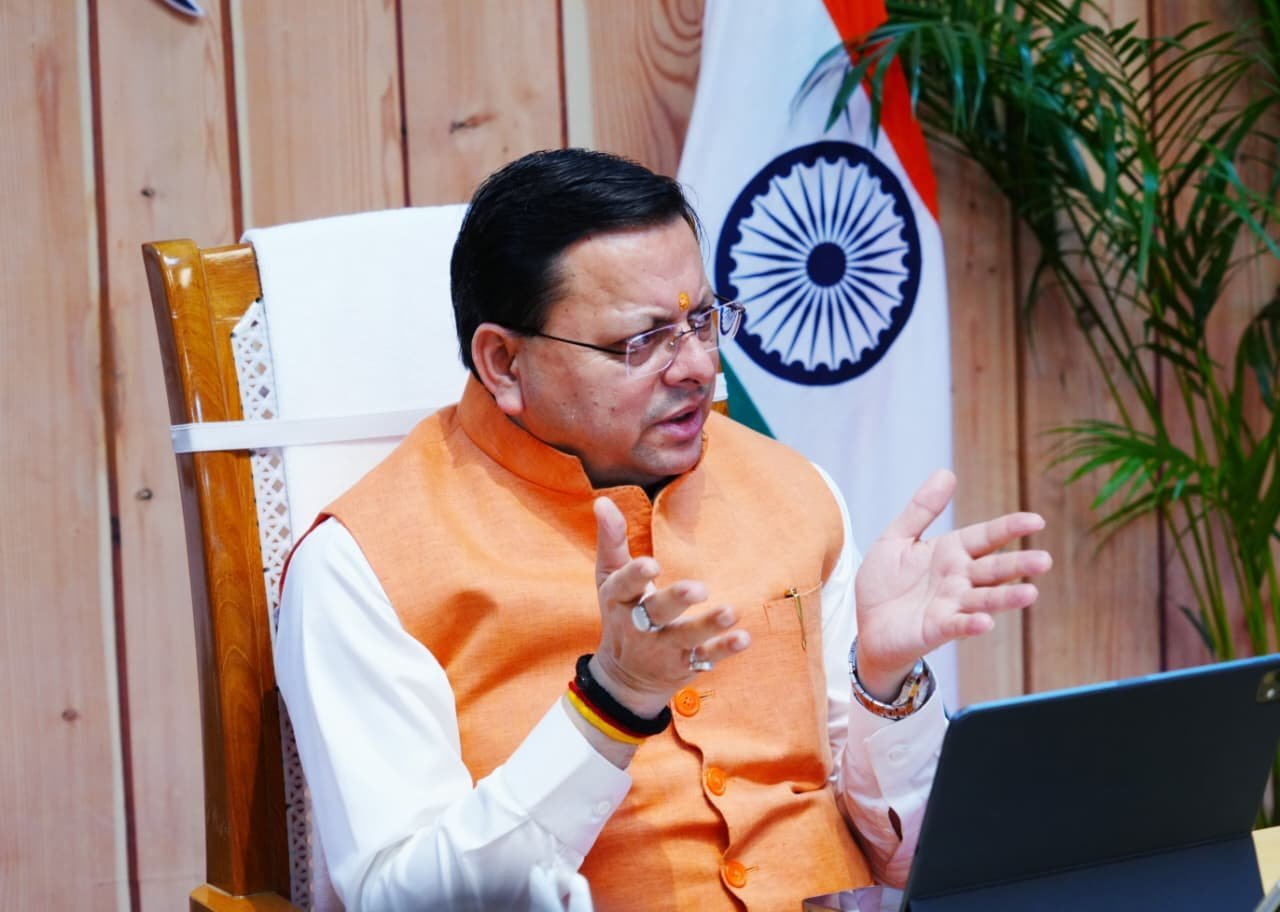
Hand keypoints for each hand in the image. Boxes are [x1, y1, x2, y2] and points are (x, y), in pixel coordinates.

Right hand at [589, 497, 749, 716]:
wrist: (625, 677)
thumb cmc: (620, 613)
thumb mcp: (609, 579)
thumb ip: (611, 540)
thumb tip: (602, 500)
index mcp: (619, 601)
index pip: (623, 586)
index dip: (636, 576)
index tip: (652, 564)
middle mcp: (640, 626)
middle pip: (657, 612)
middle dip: (676, 599)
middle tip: (699, 589)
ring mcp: (664, 648)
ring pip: (686, 637)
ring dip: (708, 625)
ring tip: (730, 612)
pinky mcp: (685, 664)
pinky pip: (706, 658)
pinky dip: (724, 648)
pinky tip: (744, 637)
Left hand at [854, 469, 1051, 699]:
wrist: (866, 624)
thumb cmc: (885, 582)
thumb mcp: (896, 538)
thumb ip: (921, 509)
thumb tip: (946, 473)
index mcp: (951, 552)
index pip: (987, 537)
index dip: (1010, 528)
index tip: (1036, 520)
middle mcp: (958, 578)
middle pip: (994, 569)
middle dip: (1019, 564)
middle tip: (1044, 560)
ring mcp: (951, 605)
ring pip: (985, 599)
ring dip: (1006, 597)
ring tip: (1030, 593)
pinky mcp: (938, 629)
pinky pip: (958, 625)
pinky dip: (972, 623)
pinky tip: (985, 621)